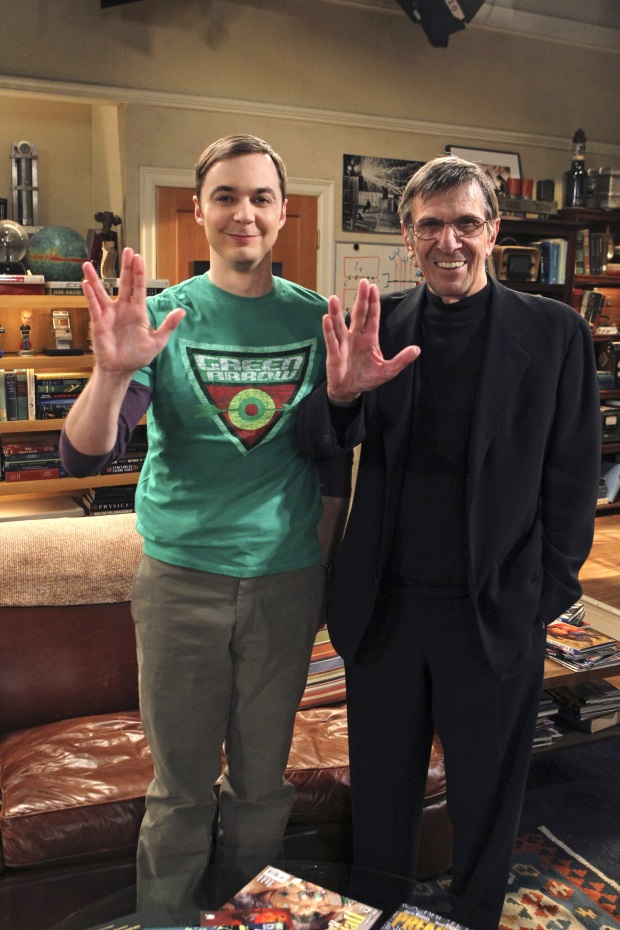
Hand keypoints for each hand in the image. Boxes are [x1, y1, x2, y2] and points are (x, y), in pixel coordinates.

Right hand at [81, 247, 185, 373]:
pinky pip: (94, 306)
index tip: (138, 256)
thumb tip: (182, 311)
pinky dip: (89, 295)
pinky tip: (85, 284)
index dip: (138, 272)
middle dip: (126, 267)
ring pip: (102, 292)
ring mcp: (109, 314)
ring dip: (95, 278)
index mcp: (137, 311)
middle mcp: (122, 308)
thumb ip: (168, 326)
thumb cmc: (137, 356)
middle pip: (124, 283)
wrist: (121, 369)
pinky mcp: (99, 322)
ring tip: (88, 264)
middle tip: (127, 250)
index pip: (138, 287)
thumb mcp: (157, 342)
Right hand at [323, 278, 419, 404]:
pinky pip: (331, 340)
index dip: (373, 302)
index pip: (372, 317)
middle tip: (362, 282)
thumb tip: (417, 350)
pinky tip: (327, 319)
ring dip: (337, 312)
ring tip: (334, 298)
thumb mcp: (387, 371)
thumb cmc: (366, 378)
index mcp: (369, 339)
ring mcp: (344, 344)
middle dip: (361, 299)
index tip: (373, 287)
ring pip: (340, 324)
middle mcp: (355, 337)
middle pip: (358, 314)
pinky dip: (329, 330)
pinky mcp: (334, 354)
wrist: (350, 390)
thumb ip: (401, 360)